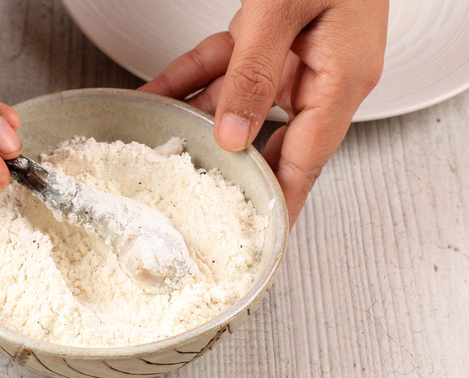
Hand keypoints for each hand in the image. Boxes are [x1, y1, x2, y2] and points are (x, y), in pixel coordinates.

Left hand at [140, 0, 388, 226]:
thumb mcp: (284, 9)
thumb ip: (256, 72)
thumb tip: (233, 134)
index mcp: (339, 82)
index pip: (305, 163)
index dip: (280, 205)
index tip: (259, 240)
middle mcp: (317, 77)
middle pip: (268, 142)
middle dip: (227, 171)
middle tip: (193, 207)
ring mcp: (290, 59)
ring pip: (234, 105)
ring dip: (192, 122)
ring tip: (153, 148)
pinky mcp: (265, 39)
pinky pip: (221, 68)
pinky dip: (187, 79)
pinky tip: (154, 95)